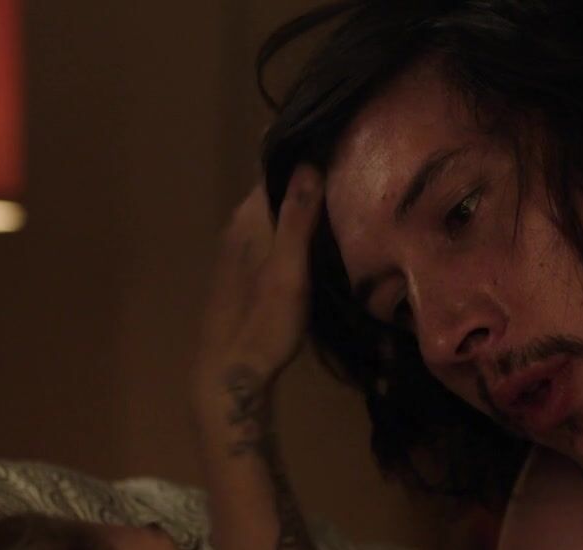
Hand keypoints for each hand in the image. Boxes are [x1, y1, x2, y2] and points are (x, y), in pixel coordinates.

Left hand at [192, 167, 321, 426]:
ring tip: (345, 197)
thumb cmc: (262, 321)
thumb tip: (309, 162)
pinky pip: (275, 234)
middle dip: (307, 176)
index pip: (272, 168)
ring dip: (303, 204)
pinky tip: (320, 238)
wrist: (230, 373)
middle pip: (275, 189)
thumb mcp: (288, 269)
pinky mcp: (246, 272)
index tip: (336, 142)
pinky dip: (296, 228)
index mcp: (248, 219)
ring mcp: (240, 250)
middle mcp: (239, 227)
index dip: (301, 153)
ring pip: (275, 213)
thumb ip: (297, 218)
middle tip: (352, 168)